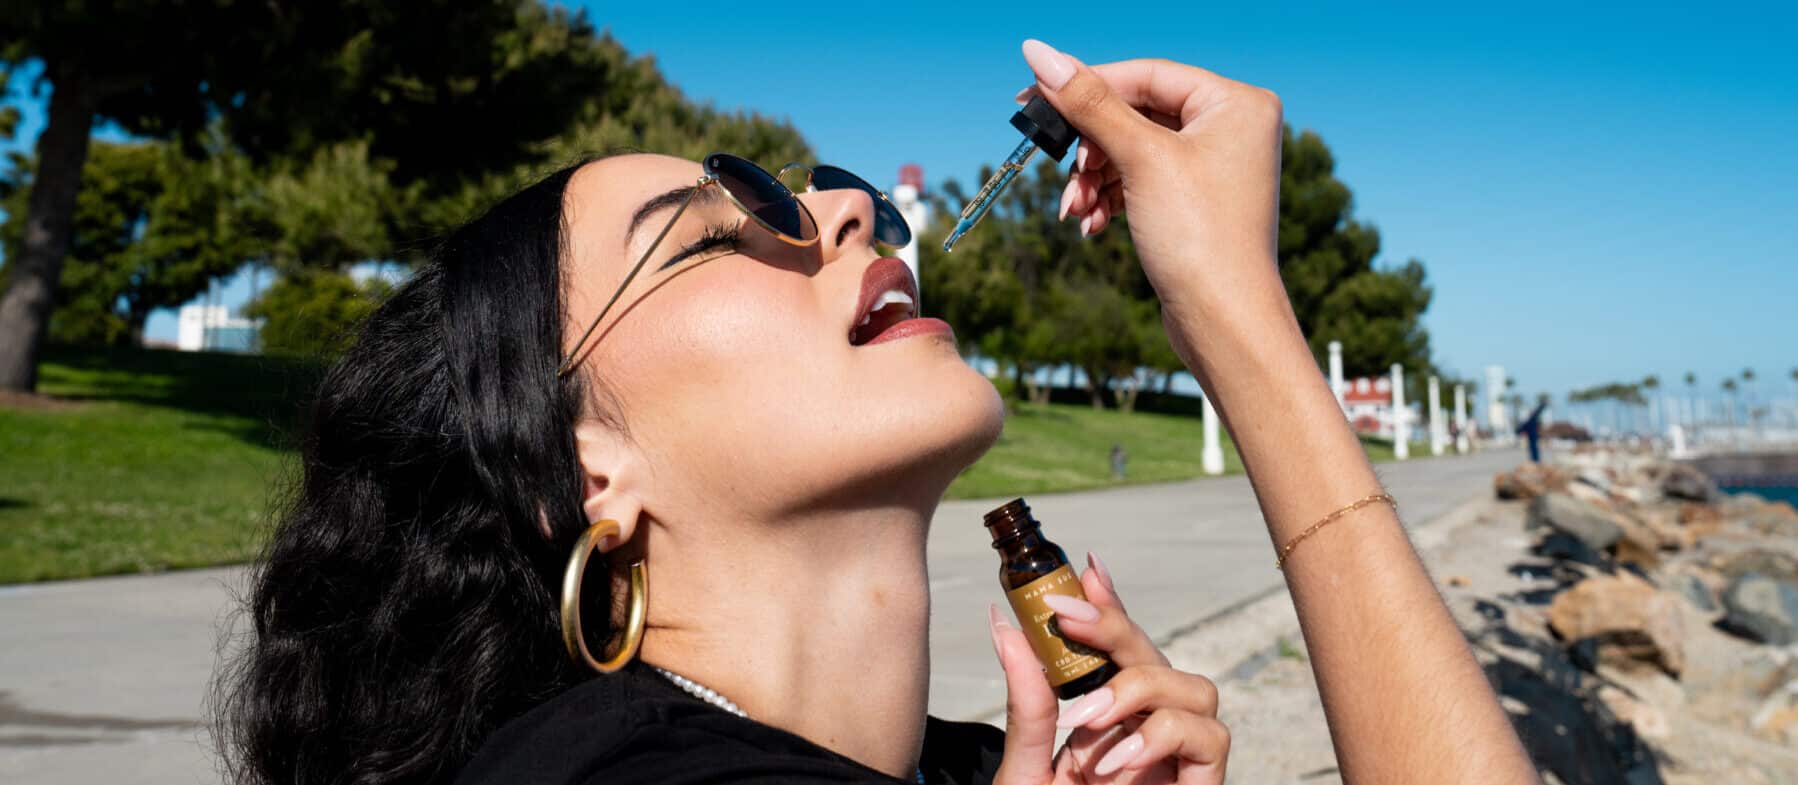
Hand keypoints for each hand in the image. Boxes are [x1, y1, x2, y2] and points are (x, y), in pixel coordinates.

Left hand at [989, 554, 1228, 784]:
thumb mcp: (1028, 765)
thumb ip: (1027, 706)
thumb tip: (1004, 626)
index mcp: (1109, 721)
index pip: (1119, 652)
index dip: (1110, 608)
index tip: (1086, 569)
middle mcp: (1148, 731)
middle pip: (1155, 657)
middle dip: (1116, 628)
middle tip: (1067, 617)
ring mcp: (1179, 756)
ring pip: (1195, 688)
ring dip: (1139, 687)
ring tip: (1087, 716)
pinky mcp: (1202, 781)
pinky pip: (1211, 736)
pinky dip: (1163, 736)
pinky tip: (1117, 760)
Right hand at [1015, 40, 1291, 384]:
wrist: (1224, 322)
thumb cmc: (1200, 237)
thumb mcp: (1140, 159)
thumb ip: (1089, 102)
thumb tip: (1038, 51)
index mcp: (1235, 102)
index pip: (1145, 74)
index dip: (1086, 85)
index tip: (1031, 98)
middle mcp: (1232, 127)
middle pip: (1136, 114)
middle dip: (1091, 149)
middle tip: (1064, 174)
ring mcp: (1215, 165)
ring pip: (1132, 151)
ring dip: (1094, 180)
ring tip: (1074, 211)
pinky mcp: (1196, 200)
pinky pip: (1140, 181)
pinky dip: (1110, 198)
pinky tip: (1091, 225)